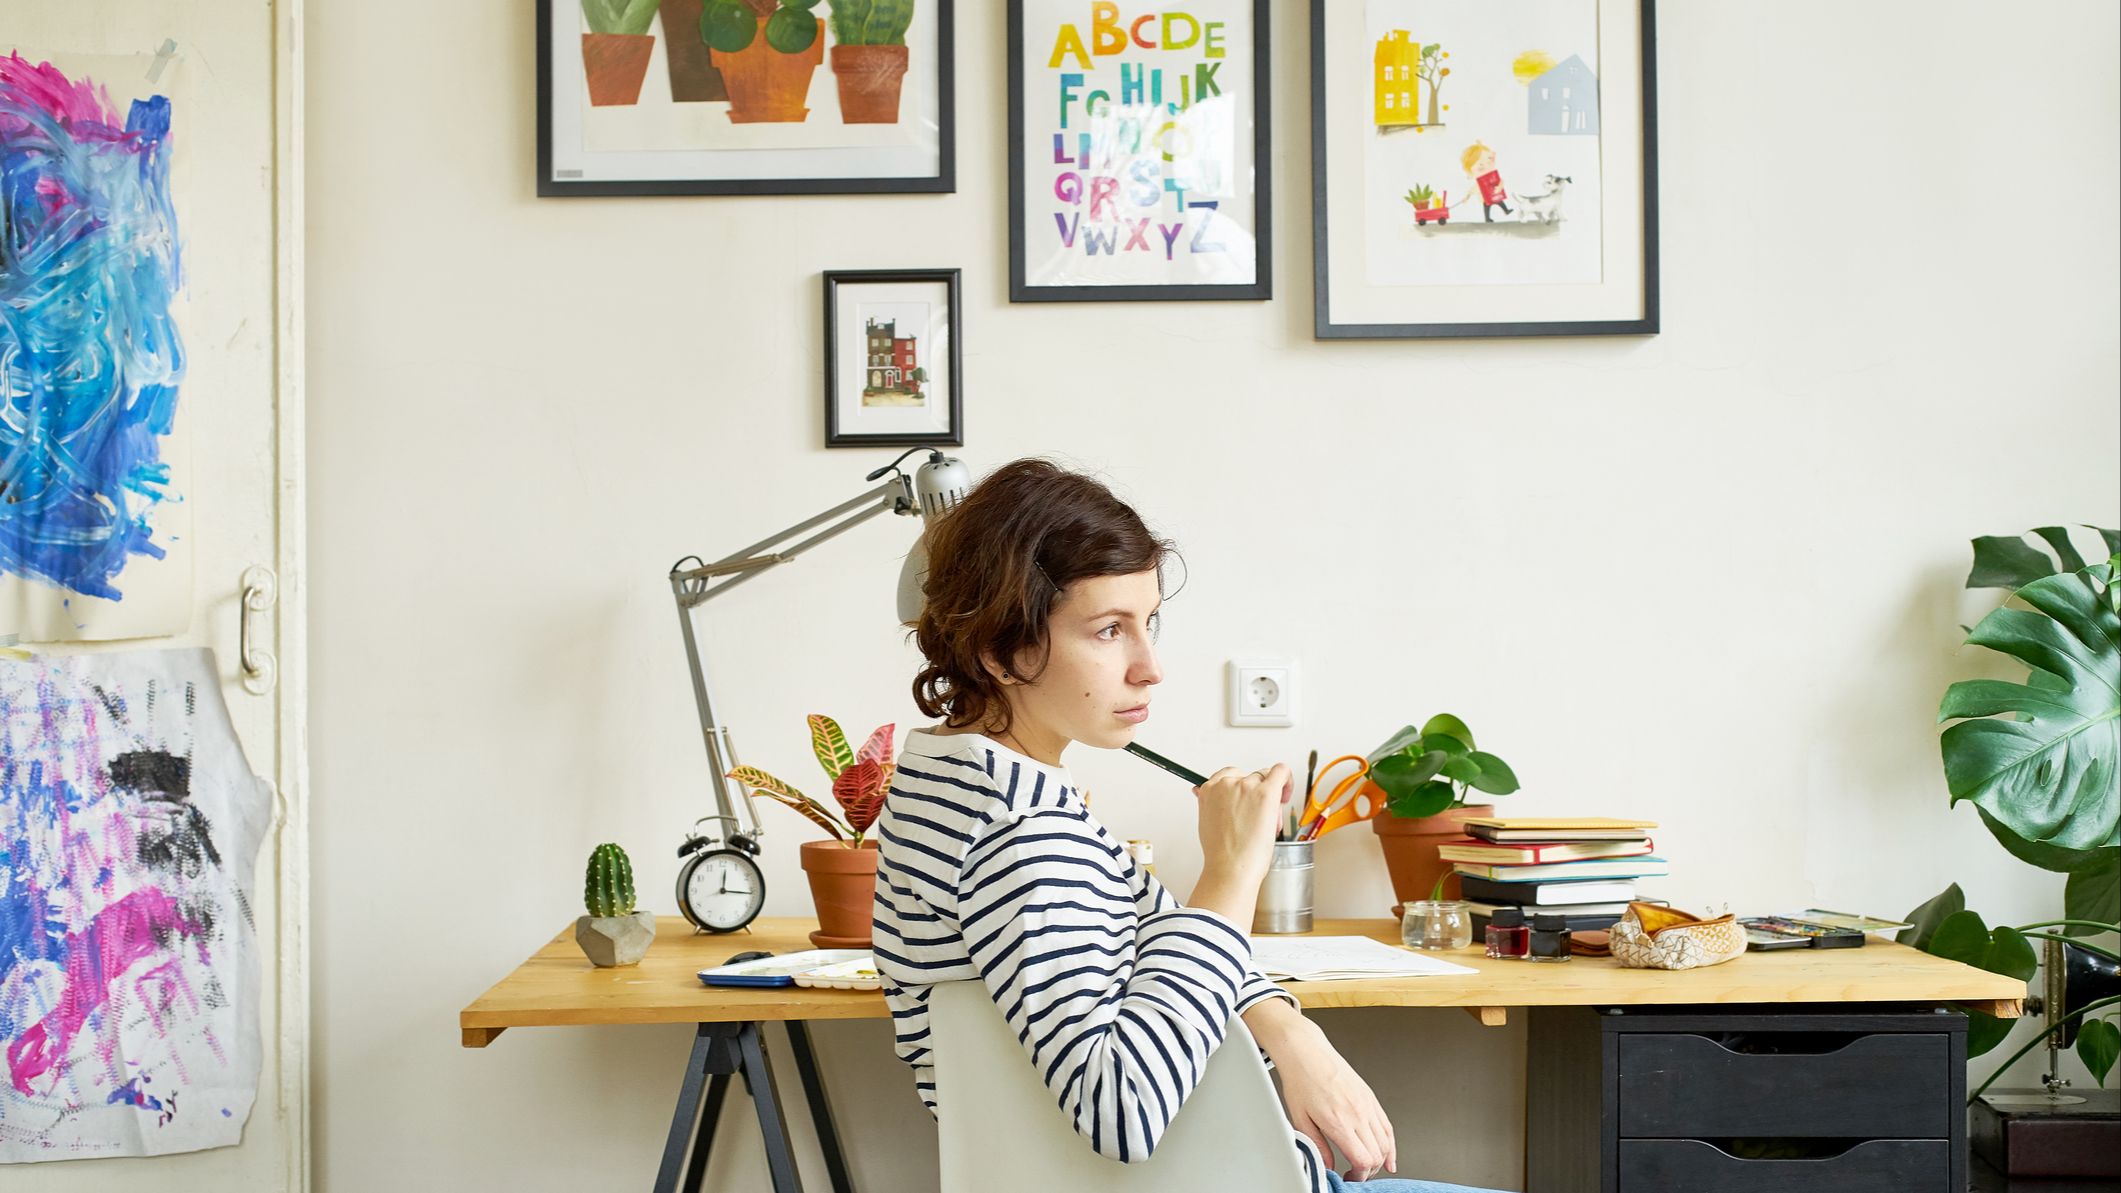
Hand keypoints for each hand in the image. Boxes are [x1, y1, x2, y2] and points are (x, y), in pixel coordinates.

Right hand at [1192, 763, 1288, 887]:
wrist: (1231, 868)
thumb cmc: (1221, 853)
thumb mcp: (1207, 822)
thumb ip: (1212, 805)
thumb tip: (1212, 798)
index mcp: (1209, 789)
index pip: (1228, 774)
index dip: (1241, 786)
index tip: (1247, 798)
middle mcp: (1226, 784)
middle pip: (1249, 777)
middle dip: (1256, 794)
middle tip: (1259, 816)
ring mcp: (1246, 786)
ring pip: (1265, 780)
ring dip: (1270, 797)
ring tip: (1267, 822)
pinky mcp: (1265, 793)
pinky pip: (1281, 771)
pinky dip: (1287, 779)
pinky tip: (1286, 794)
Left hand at [1261, 1017, 1395, 1180]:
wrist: (1307, 1052)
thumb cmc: (1301, 1080)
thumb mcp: (1300, 1119)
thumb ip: (1316, 1147)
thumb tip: (1326, 1166)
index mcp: (1339, 1121)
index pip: (1363, 1160)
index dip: (1358, 1176)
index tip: (1349, 1177)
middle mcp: (1357, 1113)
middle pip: (1377, 1155)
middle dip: (1368, 1171)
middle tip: (1355, 1173)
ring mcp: (1367, 1105)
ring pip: (1386, 1142)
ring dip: (1380, 1159)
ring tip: (1367, 1166)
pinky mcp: (1370, 1098)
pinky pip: (1387, 1126)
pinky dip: (1390, 1144)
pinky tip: (1388, 1155)